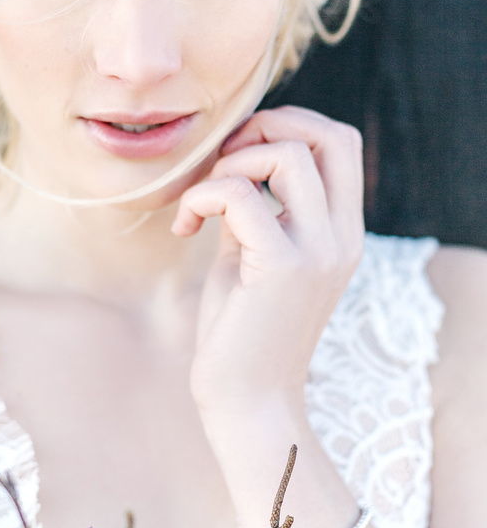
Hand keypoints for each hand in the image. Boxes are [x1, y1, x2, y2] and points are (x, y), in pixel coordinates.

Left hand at [172, 106, 363, 417]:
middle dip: (268, 126)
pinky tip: (185, 227)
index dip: (289, 126)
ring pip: (286, 155)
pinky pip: (241, 195)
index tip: (238, 154)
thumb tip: (235, 162)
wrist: (247, 401)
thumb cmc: (243, 331)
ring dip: (230, 164)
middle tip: (222, 162)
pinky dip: (202, 197)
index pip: (341, 143)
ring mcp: (318, 252)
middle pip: (328, 135)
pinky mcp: (282, 268)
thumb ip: (258, 211)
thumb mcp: (255, 257)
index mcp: (342, 232)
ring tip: (201, 203)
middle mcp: (341, 237)